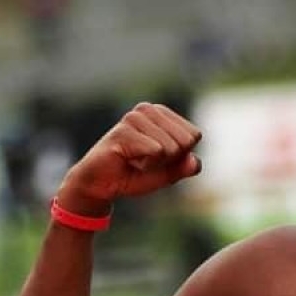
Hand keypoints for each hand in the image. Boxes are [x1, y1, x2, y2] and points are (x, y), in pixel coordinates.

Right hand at [57, 103, 202, 214]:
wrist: (100, 185)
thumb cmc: (134, 174)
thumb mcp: (168, 173)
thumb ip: (185, 167)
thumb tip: (195, 162)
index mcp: (162, 114)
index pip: (194, 135)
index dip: (180, 155)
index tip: (159, 157)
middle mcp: (148, 109)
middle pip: (185, 141)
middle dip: (170, 159)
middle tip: (146, 161)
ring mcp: (134, 118)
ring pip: (171, 147)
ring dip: (156, 164)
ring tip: (135, 161)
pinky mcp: (123, 131)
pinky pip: (156, 151)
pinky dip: (146, 165)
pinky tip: (128, 161)